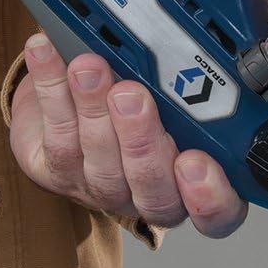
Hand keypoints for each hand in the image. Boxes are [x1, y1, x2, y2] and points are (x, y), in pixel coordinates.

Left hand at [10, 33, 247, 237]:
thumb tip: (204, 61)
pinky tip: (47, 54)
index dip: (209, 196)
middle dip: (141, 140)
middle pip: (155, 190)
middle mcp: (156, 196)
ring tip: (88, 69)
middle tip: (131, 96)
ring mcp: (107, 191)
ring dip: (93, 111)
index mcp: (201, 187)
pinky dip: (52, 90)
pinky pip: (57, 138)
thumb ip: (201, 97)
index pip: (219, 212)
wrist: (83, 112)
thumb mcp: (188, 101)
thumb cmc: (152, 106)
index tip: (195, 162)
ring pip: (102, 166)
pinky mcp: (60, 174)